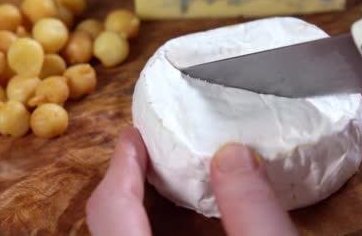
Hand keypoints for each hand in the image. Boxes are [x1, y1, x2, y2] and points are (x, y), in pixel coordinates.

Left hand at [86, 126, 297, 235]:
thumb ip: (252, 208)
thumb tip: (233, 153)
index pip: (113, 209)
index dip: (122, 167)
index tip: (134, 136)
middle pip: (109, 218)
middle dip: (125, 179)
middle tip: (148, 148)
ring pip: (121, 232)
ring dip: (134, 201)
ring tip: (160, 172)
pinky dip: (146, 222)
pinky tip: (175, 212)